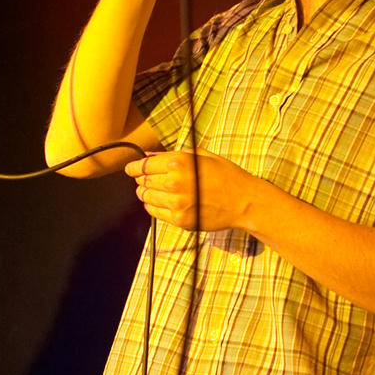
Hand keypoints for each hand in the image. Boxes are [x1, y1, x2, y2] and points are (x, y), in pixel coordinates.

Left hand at [125, 147, 254, 231]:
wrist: (244, 201)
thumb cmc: (226, 175)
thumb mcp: (201, 155)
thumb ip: (172, 155)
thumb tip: (148, 156)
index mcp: (179, 162)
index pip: (143, 166)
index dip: (133, 167)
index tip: (130, 169)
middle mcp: (175, 182)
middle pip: (143, 181)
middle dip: (141, 180)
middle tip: (144, 179)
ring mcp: (177, 203)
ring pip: (146, 197)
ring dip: (145, 193)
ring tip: (152, 190)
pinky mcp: (180, 220)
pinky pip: (155, 213)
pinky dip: (153, 206)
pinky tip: (161, 202)